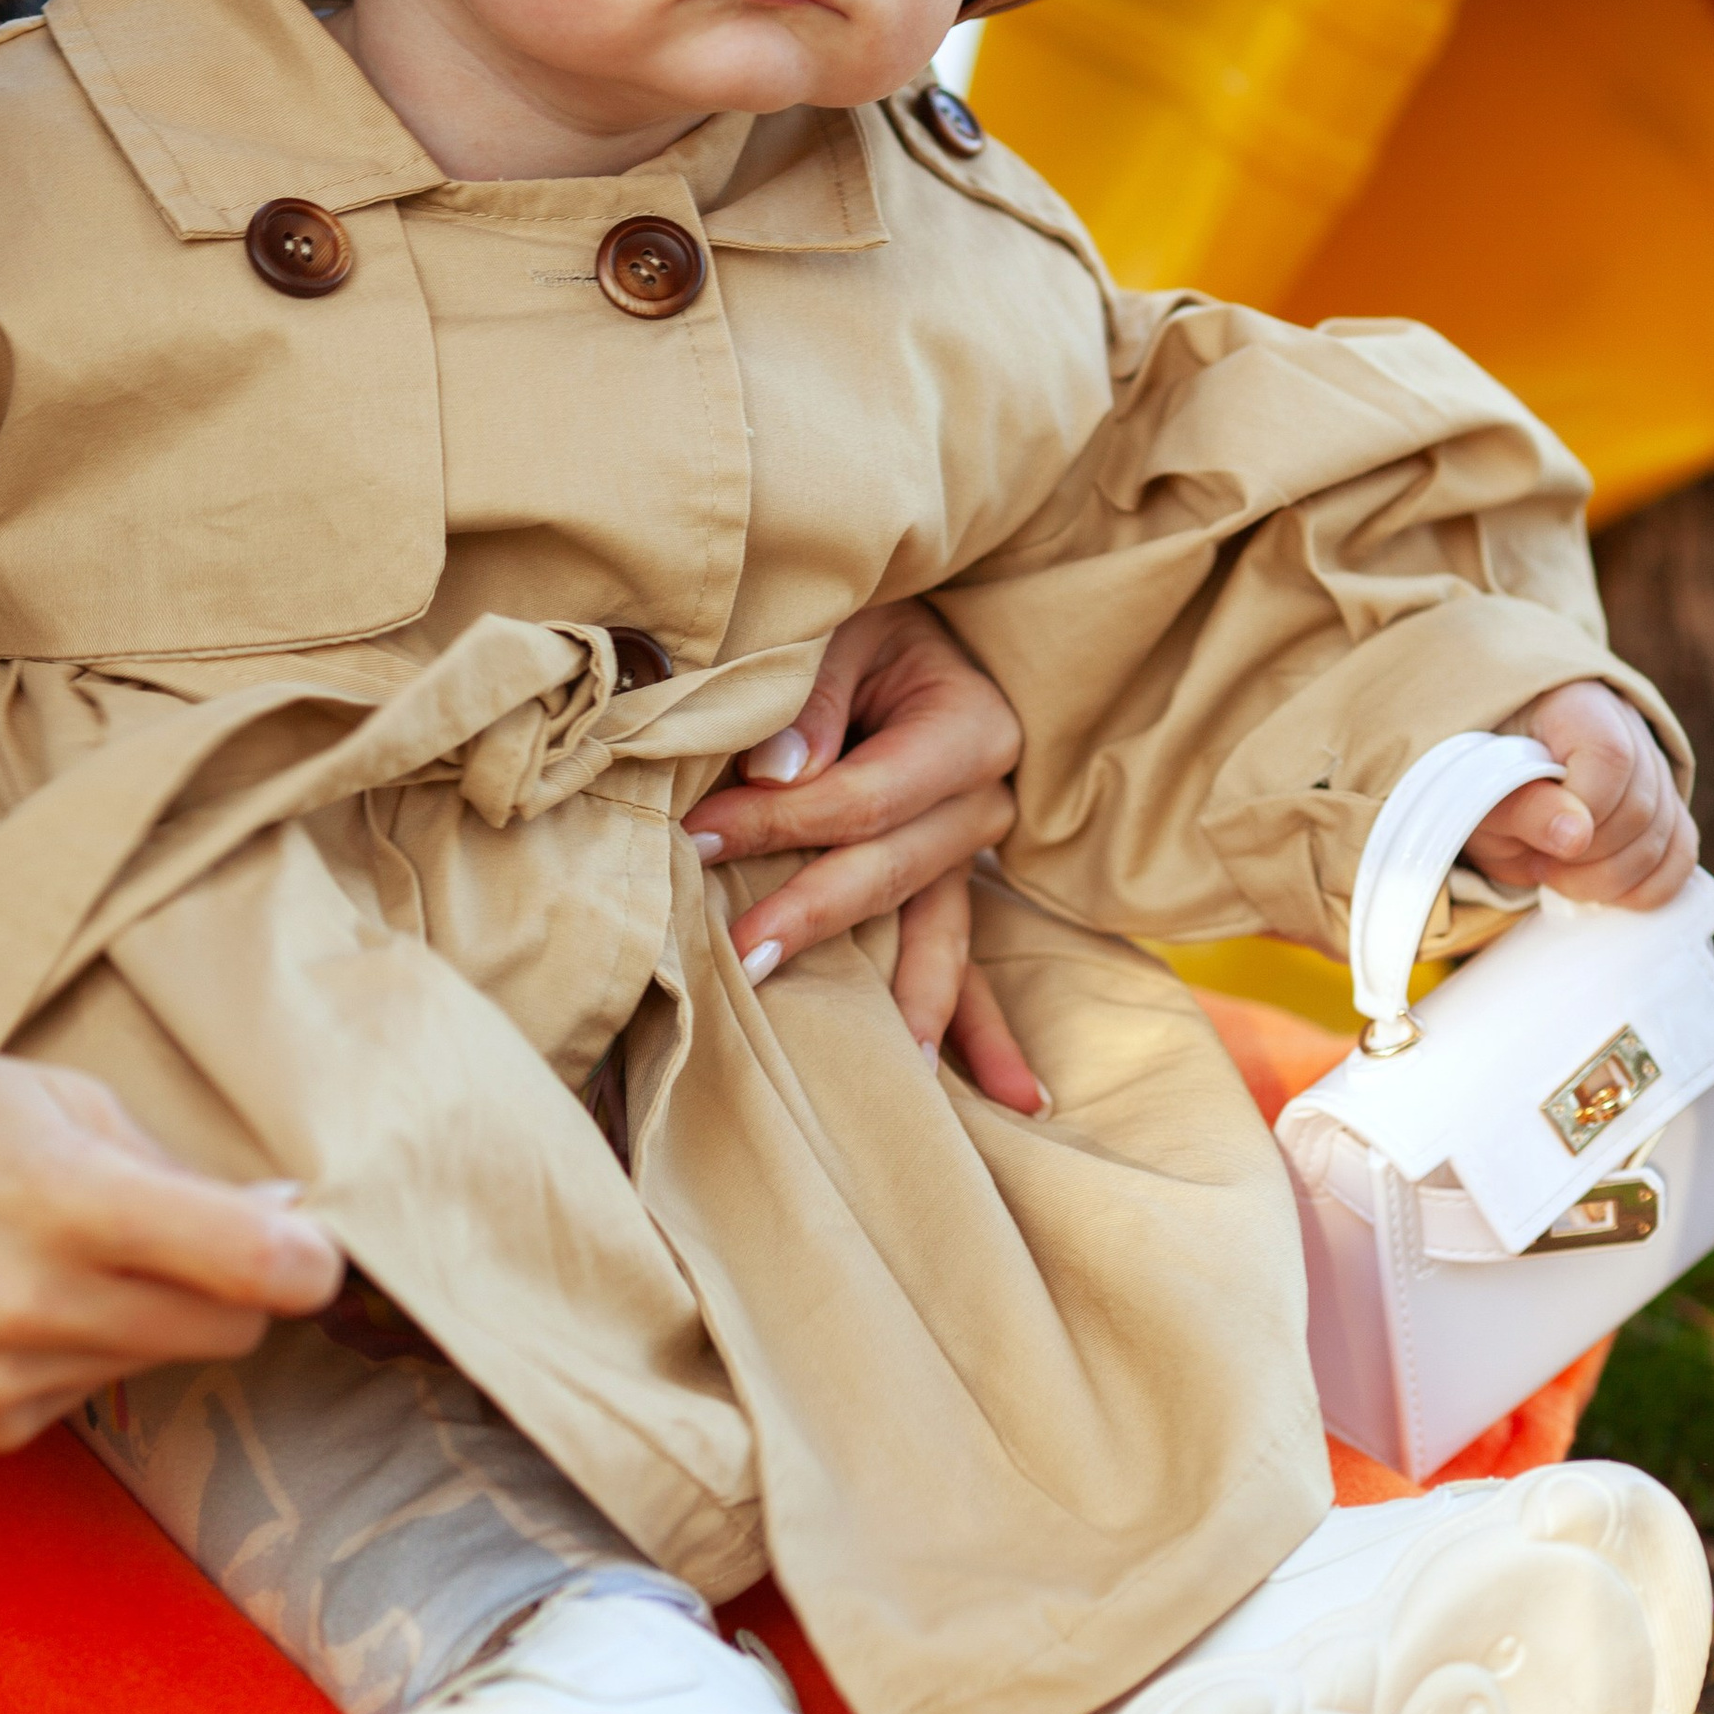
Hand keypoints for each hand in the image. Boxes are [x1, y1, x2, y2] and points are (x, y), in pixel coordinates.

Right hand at [0, 1042, 344, 1451]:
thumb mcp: (63, 1100)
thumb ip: (180, 1171)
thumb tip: (283, 1224)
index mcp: (69, 1202)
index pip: (248, 1266)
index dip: (307, 1260)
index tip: (313, 1246)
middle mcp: (38, 1306)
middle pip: (227, 1329)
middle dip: (236, 1284)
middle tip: (193, 1234)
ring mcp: (7, 1379)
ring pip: (165, 1364)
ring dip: (151, 1315)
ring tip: (70, 1254)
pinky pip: (95, 1394)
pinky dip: (86, 1351)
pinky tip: (22, 1301)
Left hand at [681, 601, 1046, 1111]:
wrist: (903, 614)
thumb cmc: (859, 617)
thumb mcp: (837, 627)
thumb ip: (813, 697)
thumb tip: (781, 772)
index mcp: (968, 727)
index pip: (868, 796)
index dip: (783, 822)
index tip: (696, 836)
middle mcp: (983, 798)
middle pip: (898, 871)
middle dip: (816, 913)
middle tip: (741, 953)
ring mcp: (972, 850)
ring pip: (942, 934)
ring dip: (917, 1006)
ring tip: (901, 1078)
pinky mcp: (949, 878)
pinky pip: (968, 956)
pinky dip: (985, 1026)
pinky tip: (1017, 1098)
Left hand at [1462, 680, 1697, 910]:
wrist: (1491, 783)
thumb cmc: (1482, 781)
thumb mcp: (1480, 793)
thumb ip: (1523, 808)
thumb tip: (1576, 837)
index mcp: (1575, 705)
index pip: (1610, 757)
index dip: (1583, 811)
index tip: (1542, 840)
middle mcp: (1628, 729)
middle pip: (1642, 806)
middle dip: (1590, 857)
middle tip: (1540, 865)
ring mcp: (1653, 770)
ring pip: (1667, 835)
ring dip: (1611, 879)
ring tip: (1558, 876)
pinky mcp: (1665, 810)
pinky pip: (1681, 856)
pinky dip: (1646, 889)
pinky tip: (1602, 894)